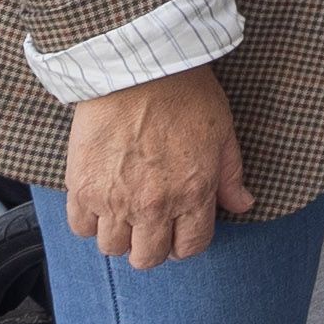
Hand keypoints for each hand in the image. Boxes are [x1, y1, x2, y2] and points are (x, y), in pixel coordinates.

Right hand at [61, 64, 252, 269]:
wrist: (138, 65)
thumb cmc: (185, 92)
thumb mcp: (222, 132)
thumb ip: (230, 175)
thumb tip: (243, 205)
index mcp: (193, 193)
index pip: (190, 247)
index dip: (184, 242)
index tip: (178, 230)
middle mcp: (154, 205)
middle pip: (147, 258)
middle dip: (151, 246)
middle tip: (148, 224)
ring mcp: (115, 200)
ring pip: (112, 248)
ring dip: (119, 234)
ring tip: (122, 210)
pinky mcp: (82, 187)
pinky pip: (80, 227)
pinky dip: (89, 220)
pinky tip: (99, 200)